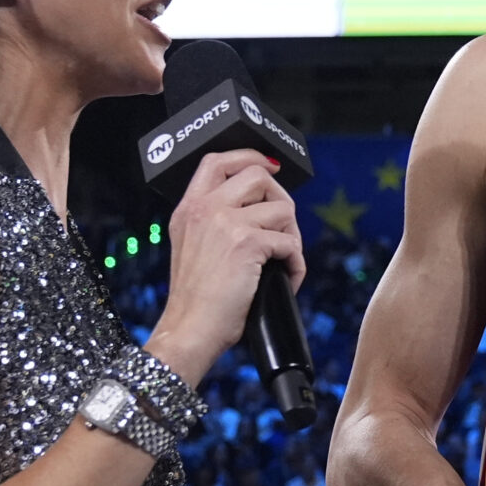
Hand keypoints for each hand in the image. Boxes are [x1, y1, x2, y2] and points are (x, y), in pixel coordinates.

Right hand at [145, 149, 305, 385]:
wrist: (189, 328)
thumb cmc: (196, 299)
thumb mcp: (191, 248)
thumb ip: (214, 223)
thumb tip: (259, 212)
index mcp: (189, 208)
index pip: (217, 160)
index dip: (249, 156)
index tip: (270, 166)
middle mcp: (205, 208)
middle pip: (259, 176)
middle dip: (281, 200)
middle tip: (283, 230)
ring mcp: (226, 222)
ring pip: (282, 208)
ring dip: (293, 236)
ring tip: (284, 261)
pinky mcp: (247, 243)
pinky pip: (290, 243)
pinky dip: (296, 264)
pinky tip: (287, 279)